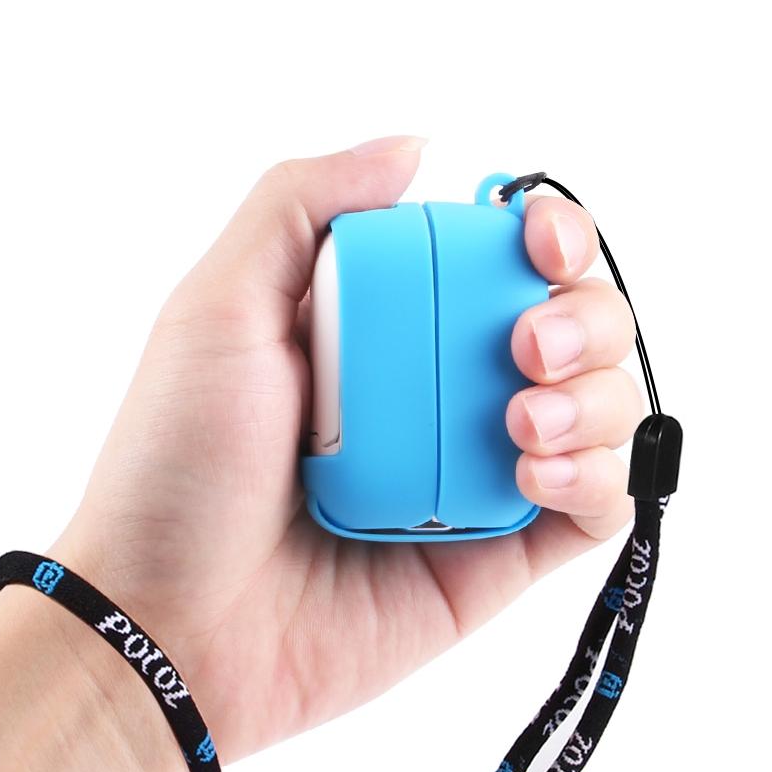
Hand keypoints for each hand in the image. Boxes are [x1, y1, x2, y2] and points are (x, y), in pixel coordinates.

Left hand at [53, 136, 641, 767]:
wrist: (170, 624)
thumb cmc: (176, 470)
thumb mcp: (217, 308)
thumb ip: (303, 206)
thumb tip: (414, 148)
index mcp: (384, 331)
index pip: (500, 262)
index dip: (543, 234)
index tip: (535, 236)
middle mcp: (438, 399)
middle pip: (572, 328)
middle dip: (583, 315)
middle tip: (526, 344)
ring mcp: (471, 482)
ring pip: (600, 412)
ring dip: (596, 395)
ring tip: (522, 424)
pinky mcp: (494, 563)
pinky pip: (594, 509)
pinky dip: (598, 478)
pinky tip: (539, 472)